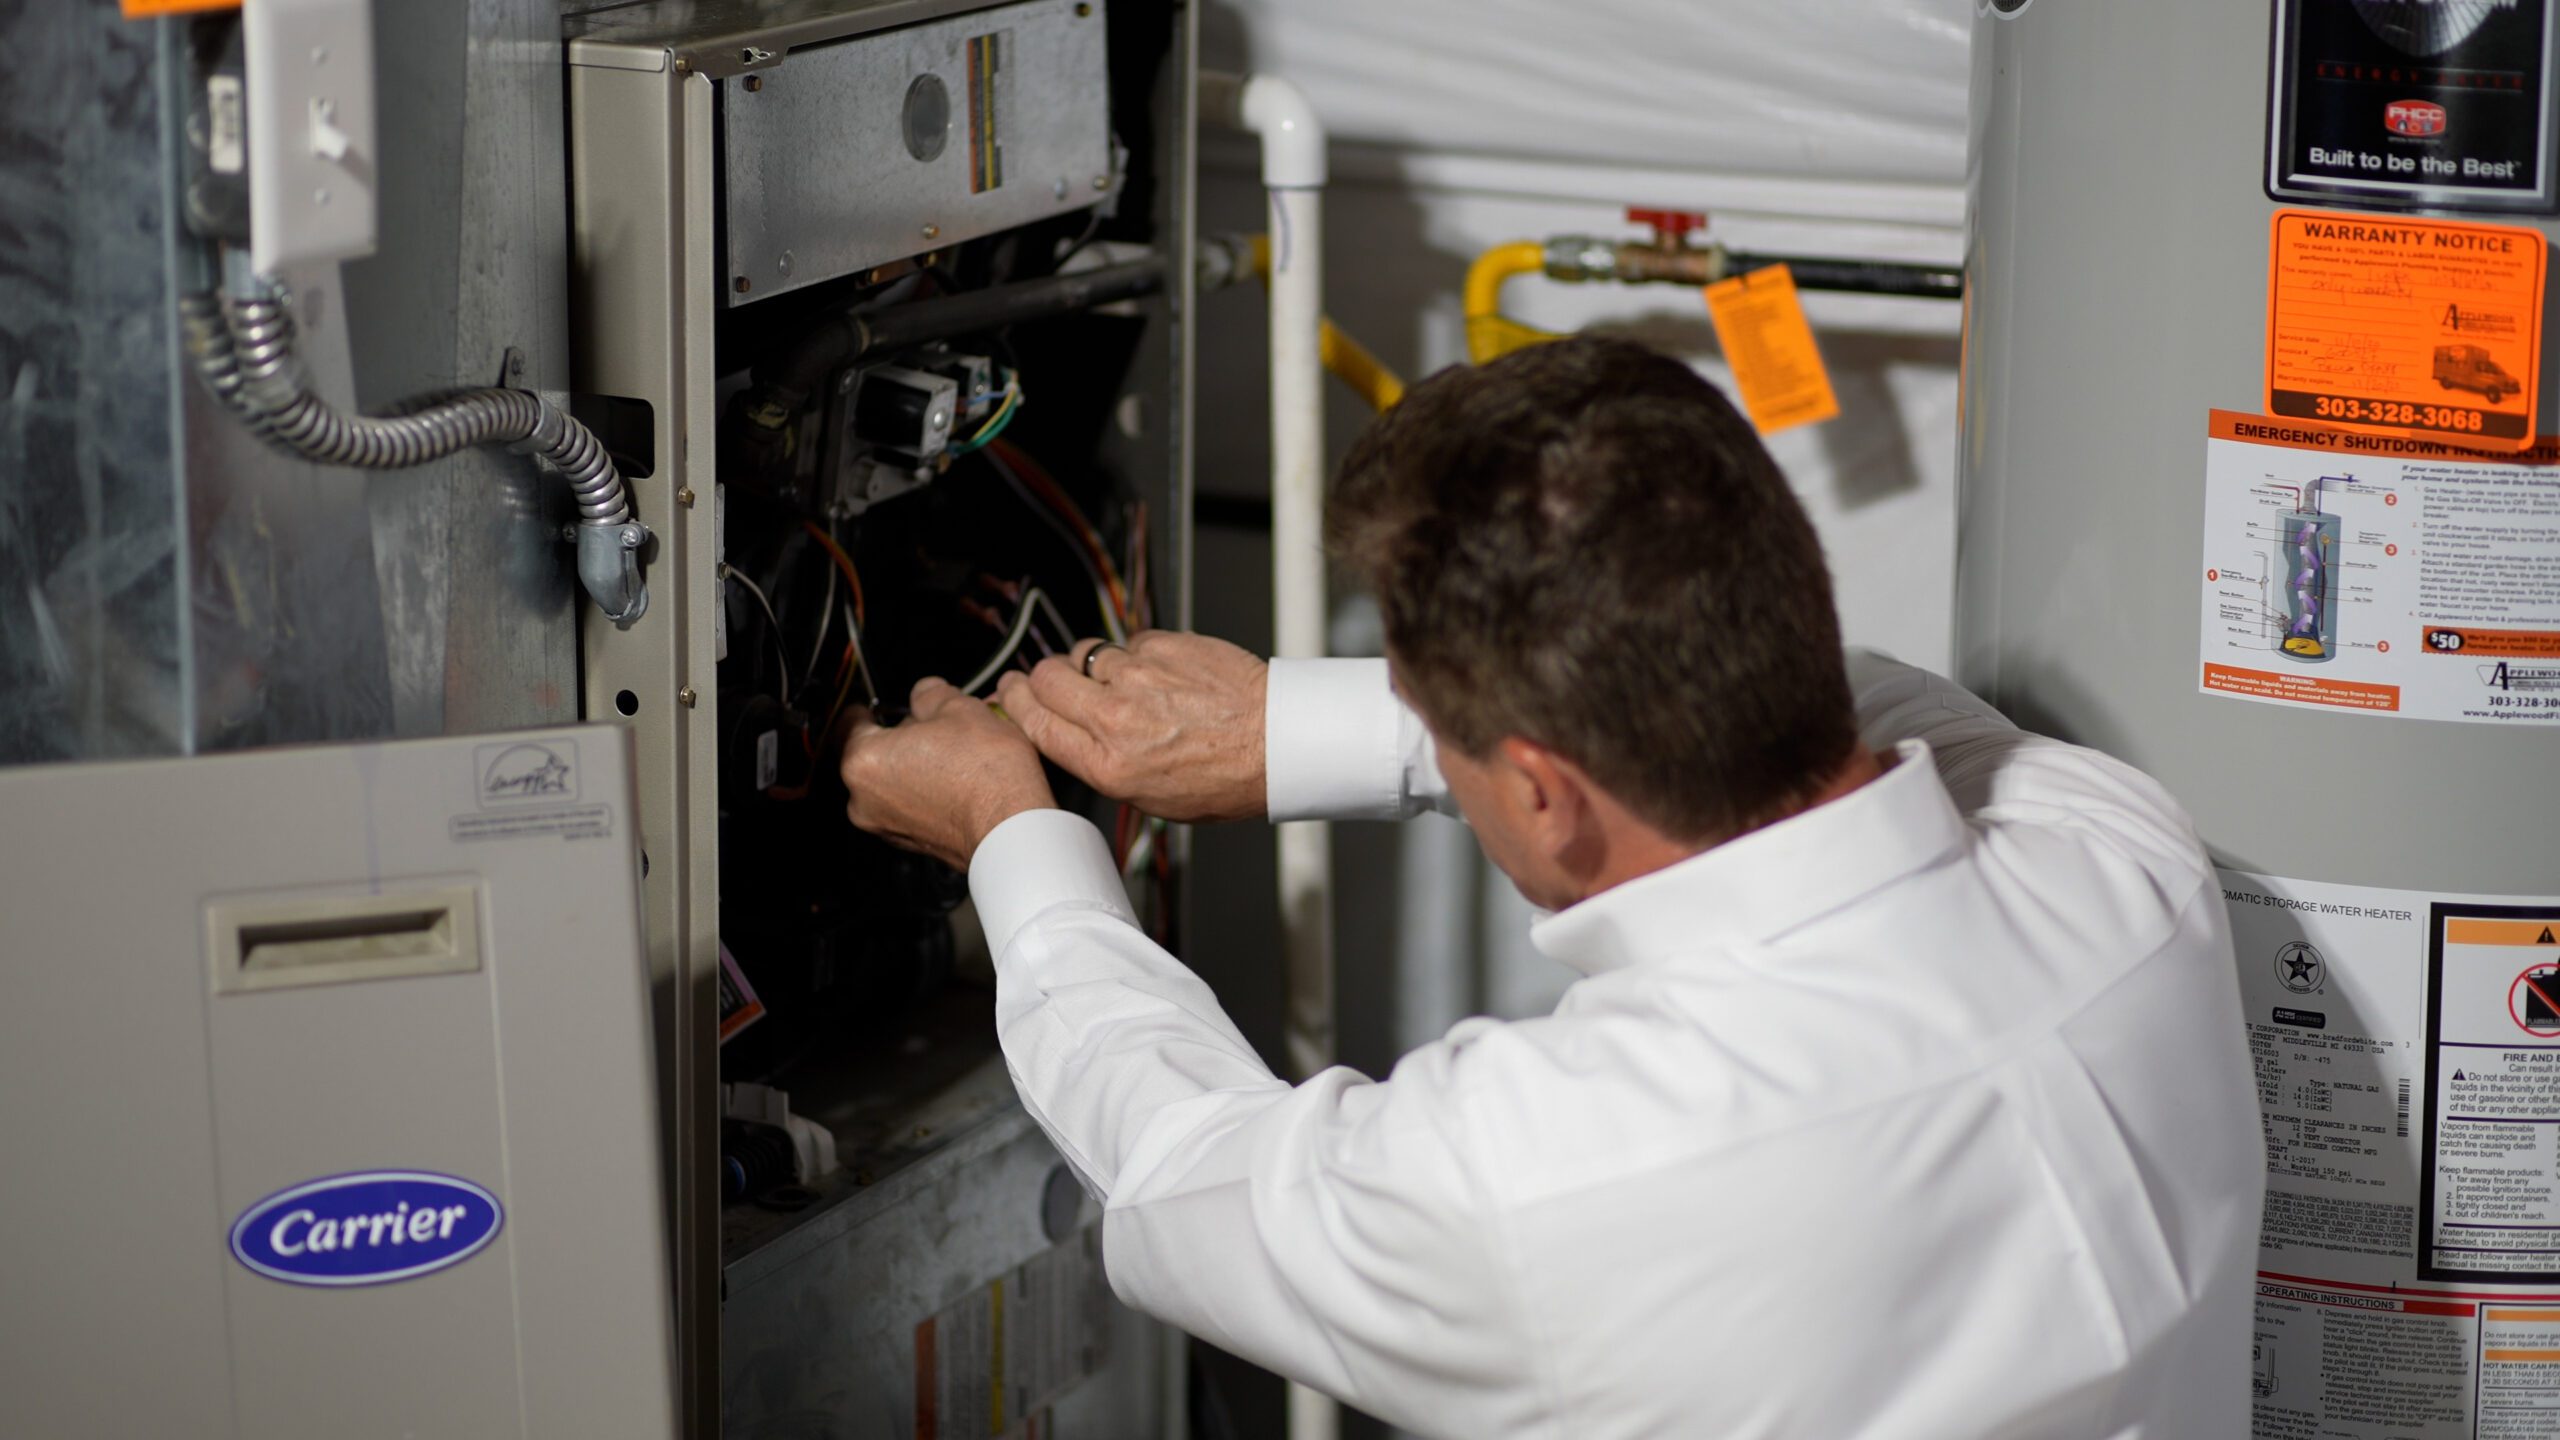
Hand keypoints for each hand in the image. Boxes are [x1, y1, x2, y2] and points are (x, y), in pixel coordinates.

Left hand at [840, 677, 1057, 868]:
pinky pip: (911, 806)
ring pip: (893, 782)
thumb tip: (925, 693)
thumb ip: (930, 694)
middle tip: (935, 726)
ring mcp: (887, 826)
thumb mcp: (959, 708)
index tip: (881, 704)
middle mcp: (864, 800)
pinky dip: (928, 792)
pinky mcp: (913, 843)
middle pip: (874, 754)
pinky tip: (959, 781)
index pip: (850, 721)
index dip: (871, 706)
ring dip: (916, 766)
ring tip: (954, 754)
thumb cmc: (986, 775)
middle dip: (901, 738)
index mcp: (863, 761)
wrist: (1013, 828)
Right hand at [993, 630, 1268, 822]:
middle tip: (1051, 678)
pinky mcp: (1163, 645)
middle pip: (1045, 677)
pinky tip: (1161, 674)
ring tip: (1119, 680)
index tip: (1011, 691)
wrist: (1278, 742)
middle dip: (1042, 677)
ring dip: (1091, 663)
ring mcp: (1138, 676)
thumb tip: (1073, 735)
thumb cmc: (1225, 778)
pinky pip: (1128, 642)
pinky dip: (1136, 654)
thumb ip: (1102, 762)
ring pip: (1084, 652)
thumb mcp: (1150, 798)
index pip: (1033, 722)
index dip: (1015, 701)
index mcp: (1107, 764)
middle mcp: (1115, 718)